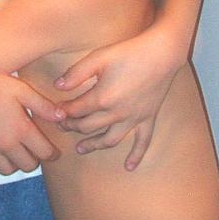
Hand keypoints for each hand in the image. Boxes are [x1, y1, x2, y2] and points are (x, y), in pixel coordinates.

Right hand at [0, 62, 60, 175]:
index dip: (52, 154)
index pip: (44, 153)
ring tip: (16, 151)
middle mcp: (5, 144)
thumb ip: (43, 105)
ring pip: (7, 171)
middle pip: (28, 166)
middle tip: (34, 149)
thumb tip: (62, 117)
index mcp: (21, 129)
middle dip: (35, 159)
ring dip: (15, 164)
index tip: (53, 151)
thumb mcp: (21, 89)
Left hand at [54, 29, 182, 170]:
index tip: (57, 110)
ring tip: (80, 149)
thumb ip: (75, 74)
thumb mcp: (98, 58)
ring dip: (93, 145)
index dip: (64, 111)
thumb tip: (57, 86)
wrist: (161, 54)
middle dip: (73, 126)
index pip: (76, 110)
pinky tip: (128, 167)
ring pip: (109, 139)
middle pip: (88, 126)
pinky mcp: (148, 118)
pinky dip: (136, 156)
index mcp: (102, 98)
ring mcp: (134, 119)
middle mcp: (117, 114)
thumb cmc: (128, 53)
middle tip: (64, 125)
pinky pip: (142, 142)